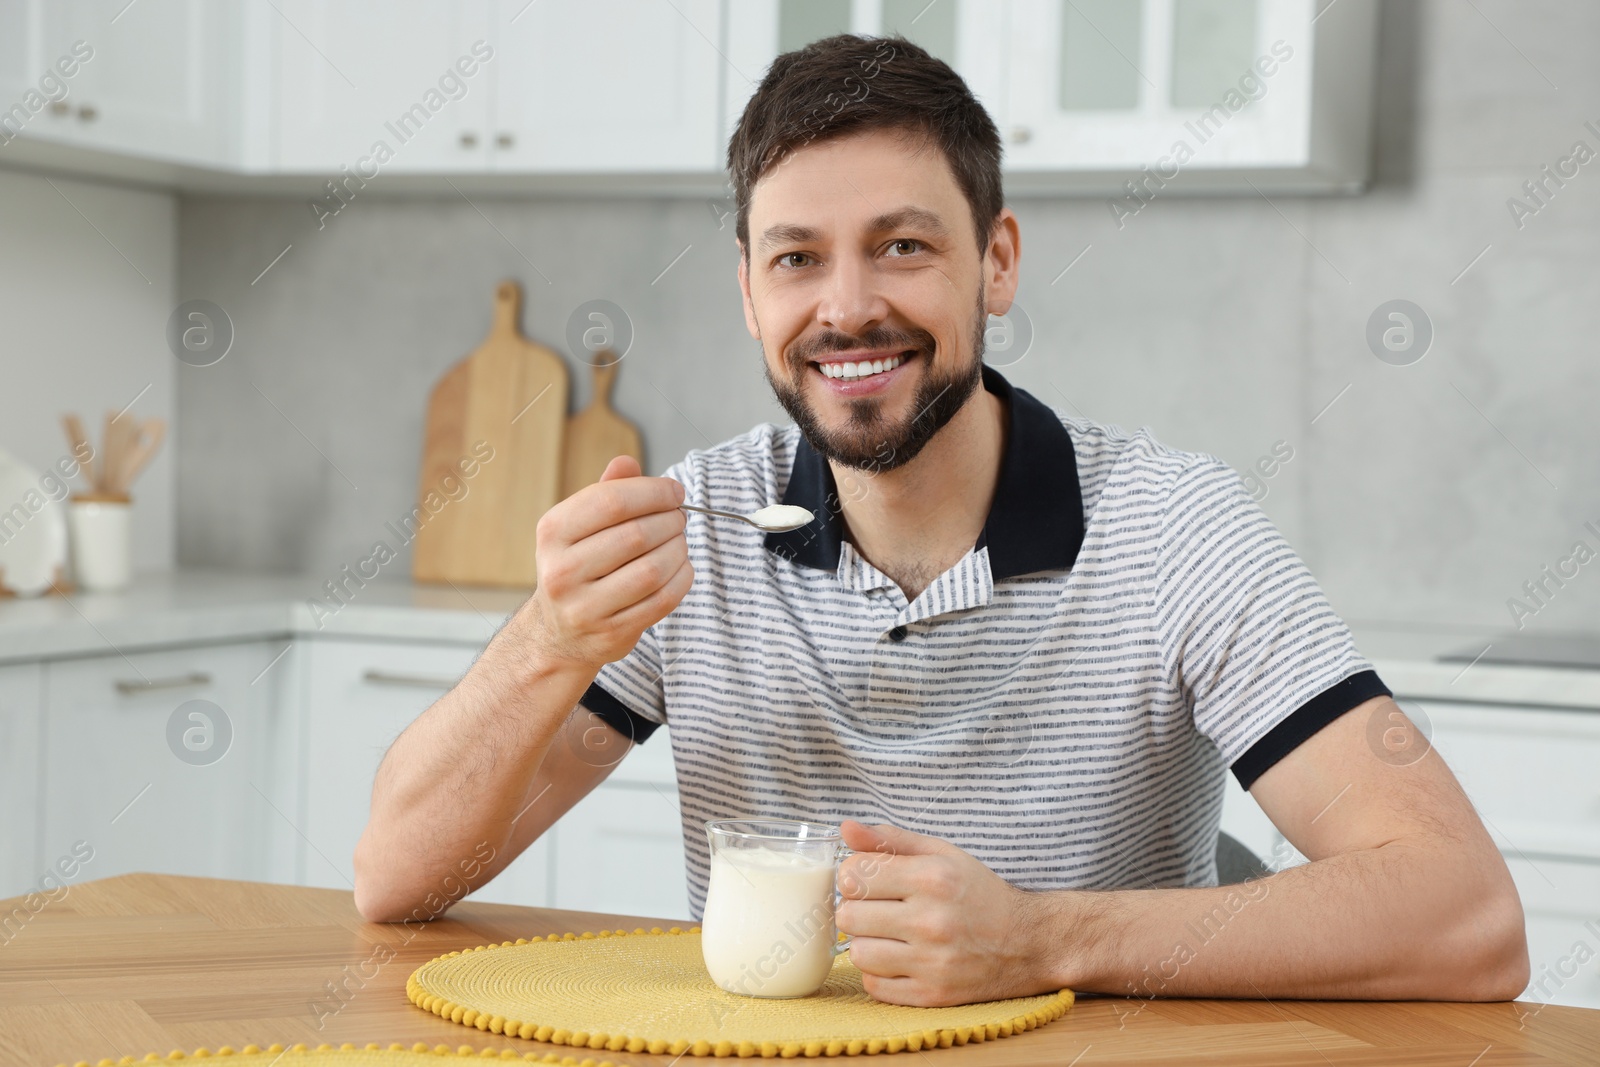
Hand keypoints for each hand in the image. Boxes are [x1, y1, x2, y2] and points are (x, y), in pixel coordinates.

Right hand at [523, 455, 691, 670]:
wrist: (559, 633)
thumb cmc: (577, 567)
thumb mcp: (578, 526)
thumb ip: (605, 492)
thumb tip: (627, 462)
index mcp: (553, 532)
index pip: (612, 501)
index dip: (653, 491)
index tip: (675, 491)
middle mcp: (562, 570)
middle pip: (637, 535)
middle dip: (670, 520)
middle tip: (679, 518)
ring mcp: (584, 607)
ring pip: (652, 569)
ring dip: (678, 549)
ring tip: (680, 542)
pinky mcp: (610, 633)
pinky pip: (661, 600)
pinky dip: (681, 578)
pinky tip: (681, 567)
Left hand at [836, 820, 1060, 1005]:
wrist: (1029, 942)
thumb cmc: (980, 893)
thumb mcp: (943, 854)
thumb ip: (892, 840)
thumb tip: (846, 829)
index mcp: (932, 878)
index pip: (853, 875)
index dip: (854, 876)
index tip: (869, 880)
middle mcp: (931, 920)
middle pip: (848, 915)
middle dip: (857, 909)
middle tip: (878, 909)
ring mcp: (932, 962)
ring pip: (857, 953)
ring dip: (867, 943)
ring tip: (889, 936)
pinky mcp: (932, 995)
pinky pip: (874, 986)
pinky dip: (880, 973)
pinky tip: (900, 959)